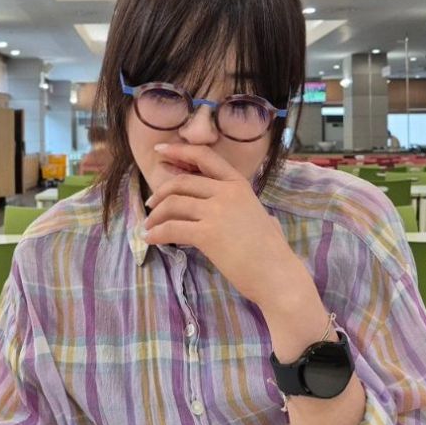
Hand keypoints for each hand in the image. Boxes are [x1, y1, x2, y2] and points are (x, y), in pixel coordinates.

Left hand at [143, 143, 303, 306]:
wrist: (276, 274)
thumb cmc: (272, 251)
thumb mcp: (261, 215)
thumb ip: (247, 208)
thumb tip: (248, 212)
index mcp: (238, 184)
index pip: (204, 157)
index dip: (178, 150)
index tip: (160, 150)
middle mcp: (226, 192)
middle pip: (182, 182)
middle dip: (160, 191)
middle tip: (151, 203)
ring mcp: (216, 211)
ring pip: (173, 203)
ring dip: (156, 214)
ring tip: (149, 225)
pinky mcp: (207, 234)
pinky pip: (172, 228)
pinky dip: (157, 233)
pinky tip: (151, 239)